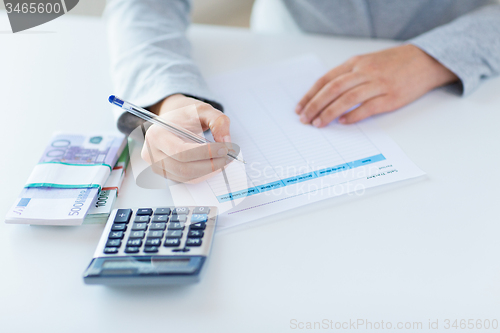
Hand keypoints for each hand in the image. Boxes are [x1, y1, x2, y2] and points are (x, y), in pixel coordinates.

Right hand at [142, 94, 233, 182]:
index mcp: (157, 135)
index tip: (225, 149)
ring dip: (209, 171)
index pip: (181, 151)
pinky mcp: (165, 174)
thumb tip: (226, 142)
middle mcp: (152, 153)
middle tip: (228, 157)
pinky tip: (214, 165)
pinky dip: (204, 174)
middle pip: (184, 167)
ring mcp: (157, 167)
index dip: (205, 153)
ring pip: (187, 177)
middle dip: (210, 164)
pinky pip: (187, 180)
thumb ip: (218, 121)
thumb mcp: (203, 110)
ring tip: (224, 161)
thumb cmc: (186, 116)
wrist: (174, 122)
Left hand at [295, 44, 457, 126]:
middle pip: (333, 89)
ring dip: (330, 113)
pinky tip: (343, 123)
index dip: (310, 95)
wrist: (425, 61)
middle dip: (315, 106)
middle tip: (305, 120)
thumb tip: (324, 95)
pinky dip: (353, 116)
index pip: (326, 80)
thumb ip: (347, 75)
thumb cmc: (393, 64)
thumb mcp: (366, 62)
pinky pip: (368, 108)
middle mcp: (364, 72)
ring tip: (319, 124)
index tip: (300, 108)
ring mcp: (378, 85)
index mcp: (355, 63)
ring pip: (347, 99)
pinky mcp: (391, 98)